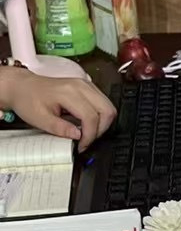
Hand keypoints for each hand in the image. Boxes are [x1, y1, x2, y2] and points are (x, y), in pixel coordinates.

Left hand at [0, 69, 115, 150]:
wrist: (22, 87)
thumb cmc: (28, 99)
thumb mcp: (39, 119)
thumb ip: (60, 129)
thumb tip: (78, 136)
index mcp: (69, 92)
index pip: (91, 117)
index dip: (90, 136)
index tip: (82, 145)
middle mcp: (81, 86)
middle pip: (107, 111)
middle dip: (101, 130)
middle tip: (87, 140)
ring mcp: (86, 85)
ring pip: (109, 107)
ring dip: (103, 124)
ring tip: (87, 133)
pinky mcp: (87, 87)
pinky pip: (104, 103)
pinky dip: (100, 117)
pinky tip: (87, 123)